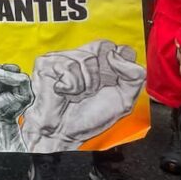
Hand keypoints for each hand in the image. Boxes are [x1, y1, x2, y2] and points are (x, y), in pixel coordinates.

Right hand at [21, 40, 145, 152]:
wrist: (64, 133)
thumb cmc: (90, 118)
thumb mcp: (124, 101)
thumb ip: (134, 75)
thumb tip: (116, 54)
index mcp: (102, 63)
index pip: (120, 48)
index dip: (120, 65)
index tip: (112, 83)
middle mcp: (83, 55)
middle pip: (104, 46)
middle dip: (102, 76)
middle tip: (92, 91)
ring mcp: (63, 57)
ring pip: (85, 59)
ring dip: (84, 85)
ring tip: (76, 95)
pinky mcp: (46, 62)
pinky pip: (67, 67)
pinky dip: (70, 86)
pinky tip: (63, 93)